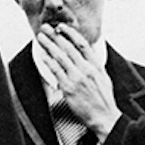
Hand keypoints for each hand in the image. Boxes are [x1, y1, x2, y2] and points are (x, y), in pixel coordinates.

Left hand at [37, 24, 121, 141]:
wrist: (104, 117)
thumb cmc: (104, 100)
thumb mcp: (104, 78)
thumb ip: (95, 64)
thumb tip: (88, 53)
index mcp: (96, 65)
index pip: (82, 44)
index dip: (71, 33)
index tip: (61, 27)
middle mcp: (87, 69)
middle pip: (69, 47)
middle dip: (55, 35)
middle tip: (46, 27)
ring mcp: (77, 78)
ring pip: (60, 57)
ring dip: (49, 45)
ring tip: (41, 37)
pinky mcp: (69, 88)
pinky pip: (56, 72)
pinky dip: (49, 62)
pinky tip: (43, 55)